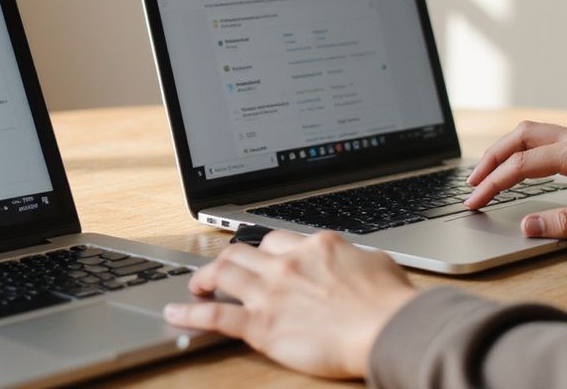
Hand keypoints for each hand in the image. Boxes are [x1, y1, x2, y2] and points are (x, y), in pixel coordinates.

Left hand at [164, 230, 416, 377]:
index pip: (277, 240)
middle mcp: (287, 263)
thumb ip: (358, 260)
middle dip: (228, 257)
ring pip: (224, 272)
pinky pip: (215, 315)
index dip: (264, 249)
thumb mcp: (378, 264)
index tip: (259, 256)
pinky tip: (177, 312)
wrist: (388, 327)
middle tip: (222, 269)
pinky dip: (190, 312)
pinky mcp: (261, 324)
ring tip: (196, 285)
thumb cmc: (390, 303)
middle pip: (244, 250)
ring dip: (206, 277)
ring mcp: (271, 292)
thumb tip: (359, 262)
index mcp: (316, 246)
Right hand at [465, 121, 566, 240]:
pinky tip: (521, 166)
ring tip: (487, 174)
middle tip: (471, 185)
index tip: (475, 202)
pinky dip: (525, 150)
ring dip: (506, 151)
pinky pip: (549, 139)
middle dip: (490, 159)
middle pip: (520, 137)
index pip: (523, 164)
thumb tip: (527, 226)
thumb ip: (566, 223)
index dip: (493, 183)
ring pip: (534, 133)